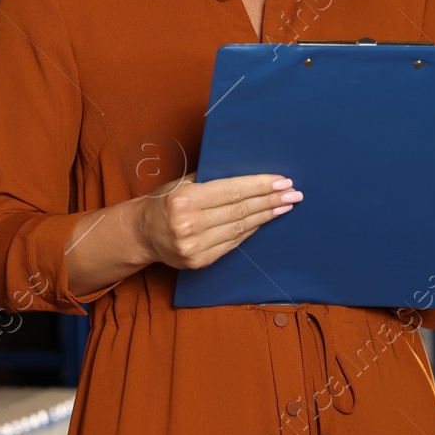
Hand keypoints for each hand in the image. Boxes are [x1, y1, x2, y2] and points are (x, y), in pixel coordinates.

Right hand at [131, 173, 301, 269]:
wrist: (141, 234)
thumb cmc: (163, 202)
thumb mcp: (180, 183)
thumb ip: (208, 179)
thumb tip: (246, 174)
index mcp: (184, 199)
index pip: (231, 191)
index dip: (259, 186)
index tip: (281, 181)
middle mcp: (188, 224)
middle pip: (239, 210)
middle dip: (270, 200)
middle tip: (293, 193)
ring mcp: (194, 246)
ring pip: (239, 228)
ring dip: (266, 216)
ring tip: (285, 206)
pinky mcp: (199, 261)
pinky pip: (232, 244)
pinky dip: (250, 231)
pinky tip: (264, 221)